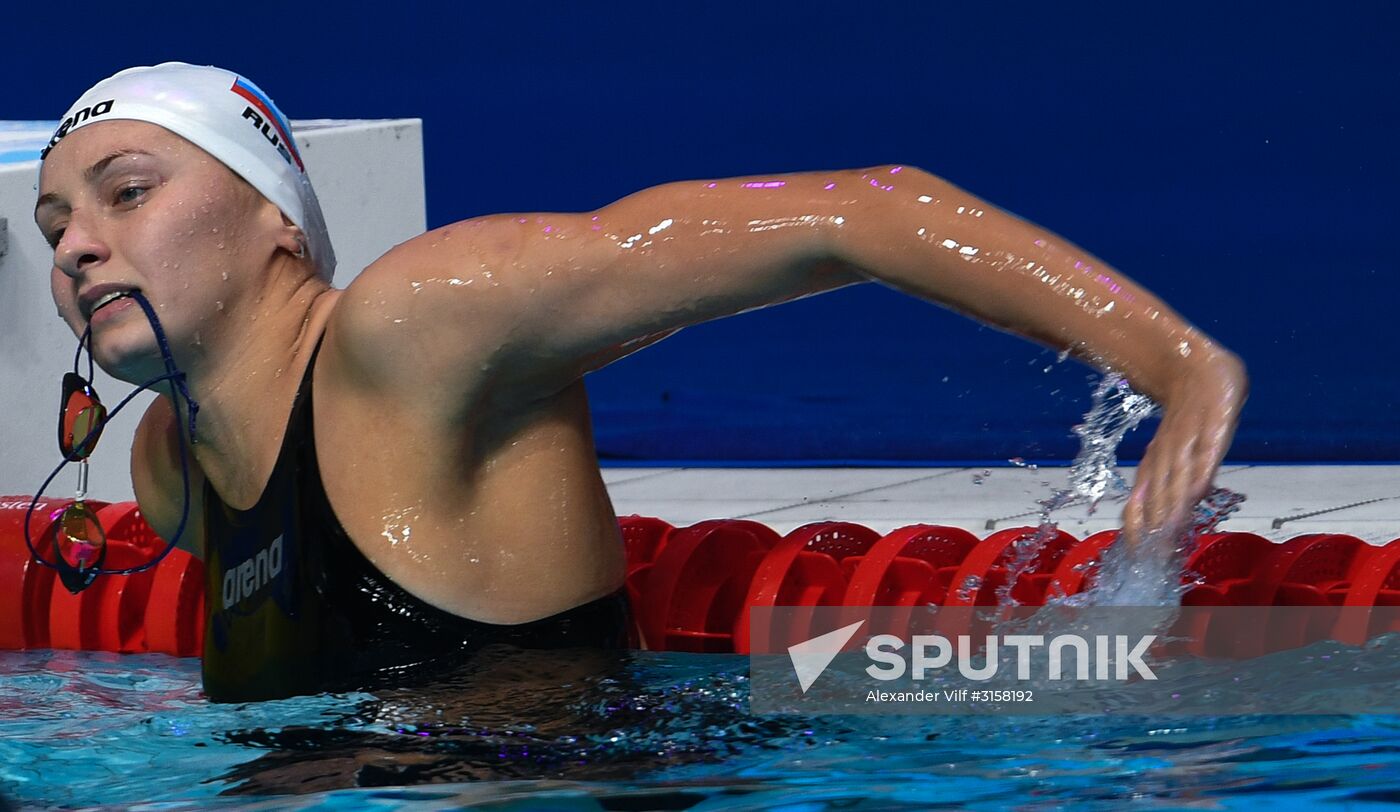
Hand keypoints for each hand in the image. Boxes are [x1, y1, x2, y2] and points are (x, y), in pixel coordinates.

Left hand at [1122, 353, 1247, 551]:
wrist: (1192, 364)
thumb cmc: (1185, 416)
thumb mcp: (1174, 450)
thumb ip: (1173, 481)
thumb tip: (1174, 516)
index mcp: (1155, 463)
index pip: (1141, 501)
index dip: (1138, 528)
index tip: (1136, 556)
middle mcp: (1167, 455)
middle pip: (1159, 498)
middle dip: (1155, 529)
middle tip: (1152, 559)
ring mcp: (1189, 438)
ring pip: (1178, 477)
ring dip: (1172, 507)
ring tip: (1167, 535)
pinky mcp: (1214, 423)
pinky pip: (1207, 449)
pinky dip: (1202, 469)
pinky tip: (1200, 491)